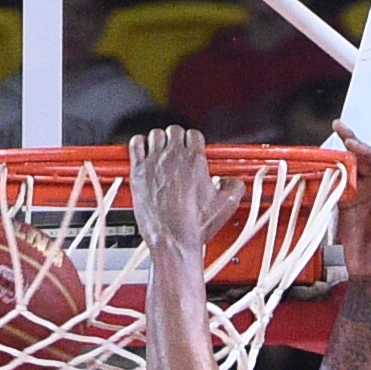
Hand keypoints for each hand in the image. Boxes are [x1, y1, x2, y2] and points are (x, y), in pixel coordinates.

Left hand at [129, 123, 221, 279]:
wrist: (171, 238)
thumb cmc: (194, 225)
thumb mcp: (226, 206)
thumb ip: (235, 186)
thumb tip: (234, 181)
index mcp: (195, 160)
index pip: (194, 135)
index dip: (194, 142)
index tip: (193, 150)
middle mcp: (173, 157)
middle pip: (175, 131)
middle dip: (178, 139)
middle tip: (178, 150)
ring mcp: (154, 162)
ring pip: (156, 134)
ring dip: (160, 140)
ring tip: (162, 151)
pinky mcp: (138, 171)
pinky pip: (135, 144)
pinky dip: (140, 143)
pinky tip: (144, 151)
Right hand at [332, 132, 370, 283]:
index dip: (369, 151)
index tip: (354, 145)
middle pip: (365, 159)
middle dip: (353, 142)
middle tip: (340, 129)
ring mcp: (362, 193)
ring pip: (351, 168)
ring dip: (339, 155)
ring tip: (328, 142)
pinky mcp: (347, 202)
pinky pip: (338, 183)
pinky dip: (328, 174)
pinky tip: (320, 164)